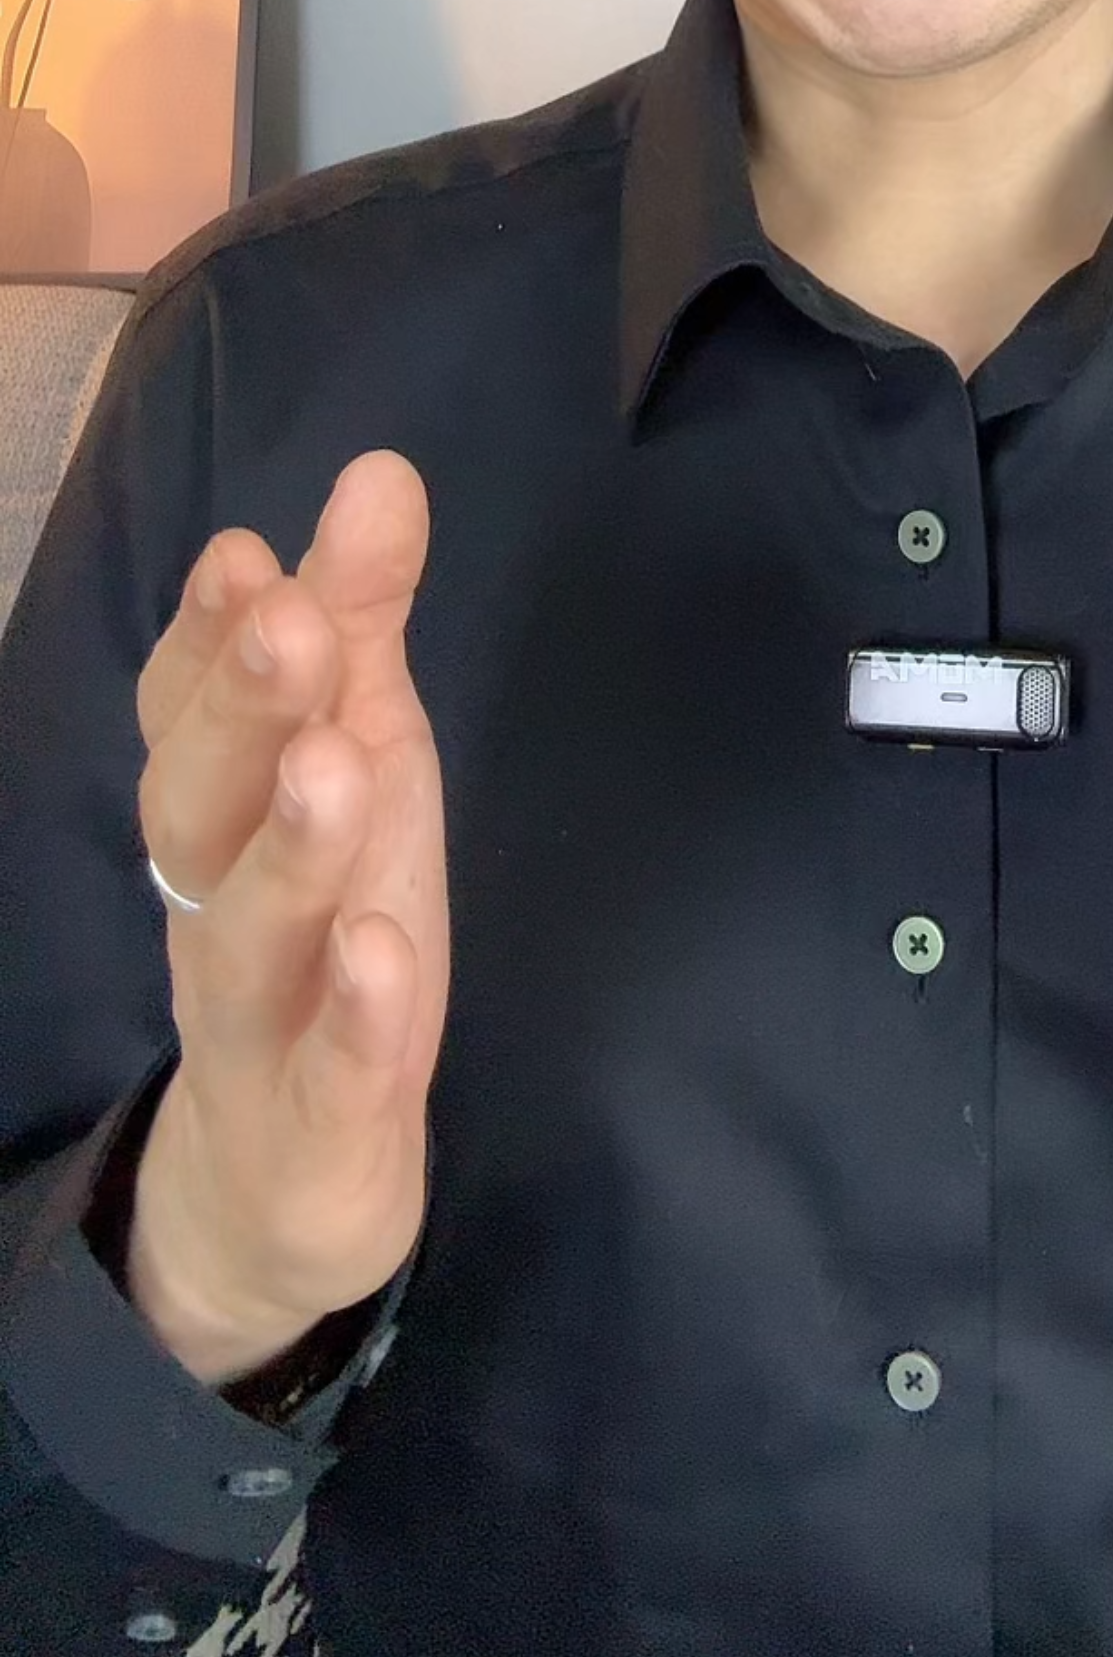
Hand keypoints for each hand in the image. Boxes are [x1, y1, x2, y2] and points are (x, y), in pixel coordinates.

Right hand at [127, 452, 448, 1380]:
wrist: (282, 1182)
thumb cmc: (324, 932)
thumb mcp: (357, 762)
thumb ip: (359, 627)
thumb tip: (380, 474)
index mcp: (226, 816)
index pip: (188, 719)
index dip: (208, 641)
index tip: (245, 555)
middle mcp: (219, 907)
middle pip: (203, 810)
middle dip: (243, 712)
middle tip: (292, 625)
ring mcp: (262, 1022)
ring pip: (255, 933)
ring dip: (294, 846)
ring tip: (337, 765)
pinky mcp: (321, 1125)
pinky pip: (330, 1070)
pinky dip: (352, 1015)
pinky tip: (379, 954)